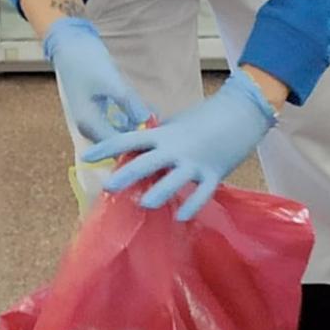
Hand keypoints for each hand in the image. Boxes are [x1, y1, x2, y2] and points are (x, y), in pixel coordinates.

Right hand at [44, 17, 151, 142]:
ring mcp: (93, 121)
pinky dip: (133, 119)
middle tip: (162, 126)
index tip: (160, 137)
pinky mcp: (99, 113)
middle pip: (120, 142)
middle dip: (141, 136)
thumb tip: (147, 122)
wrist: (70, 46)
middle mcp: (89, 128)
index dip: (139, 144)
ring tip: (157, 116)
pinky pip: (119, 123)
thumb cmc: (88, 62)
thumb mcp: (111, 82)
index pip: (118, 147)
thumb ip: (129, 103)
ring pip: (121, 133)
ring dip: (138, 127)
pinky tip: (147, 110)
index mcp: (89, 124)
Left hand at [83, 71, 276, 220]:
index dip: (107, 148)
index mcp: (164, 134)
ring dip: (159, 192)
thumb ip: (158, 140)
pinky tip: (182, 217)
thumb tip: (136, 152)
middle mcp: (176, 148)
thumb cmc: (206, 118)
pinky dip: (193, 205)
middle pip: (147, 162)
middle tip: (109, 187)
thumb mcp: (177, 124)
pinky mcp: (215, 173)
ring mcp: (196, 162)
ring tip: (145, 204)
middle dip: (127, 174)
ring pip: (174, 180)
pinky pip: (202, 193)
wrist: (242, 112)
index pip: (129, 140)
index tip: (87, 157)